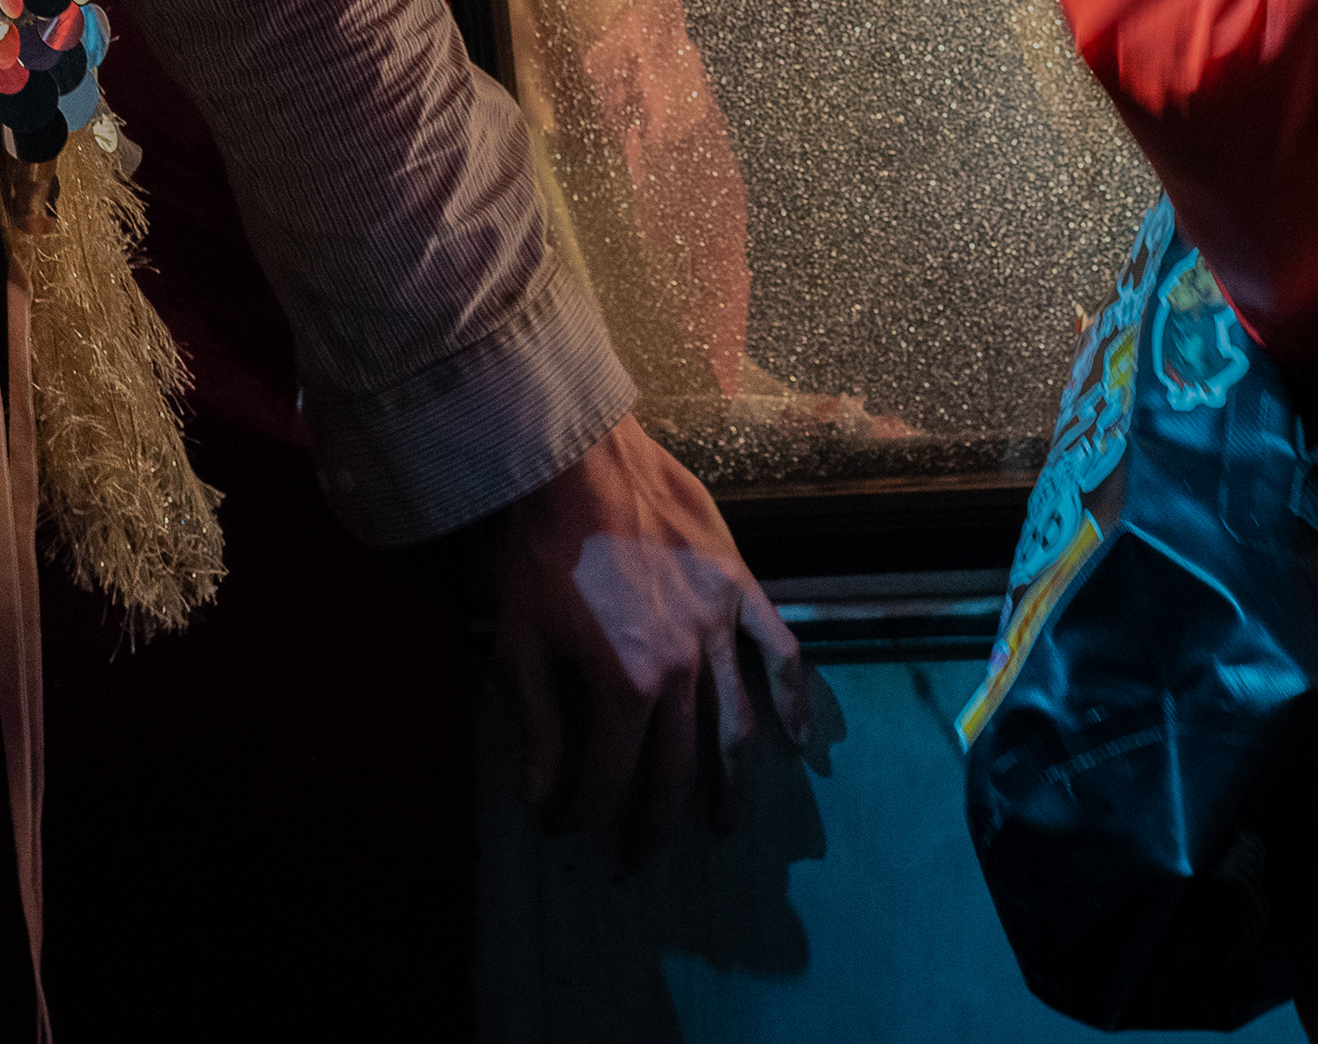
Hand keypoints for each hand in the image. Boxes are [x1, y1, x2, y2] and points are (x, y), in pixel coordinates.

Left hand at [491, 416, 811, 859]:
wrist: (579, 460)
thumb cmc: (540, 548)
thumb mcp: (520, 642)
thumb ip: (536, 725)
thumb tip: (535, 796)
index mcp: (626, 685)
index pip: (610, 776)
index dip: (586, 812)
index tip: (563, 828)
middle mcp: (683, 668)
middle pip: (678, 767)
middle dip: (654, 821)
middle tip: (638, 857)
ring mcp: (720, 628)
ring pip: (736, 726)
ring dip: (730, 785)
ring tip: (723, 826)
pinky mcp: (740, 588)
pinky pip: (780, 651)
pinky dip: (793, 698)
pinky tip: (797, 740)